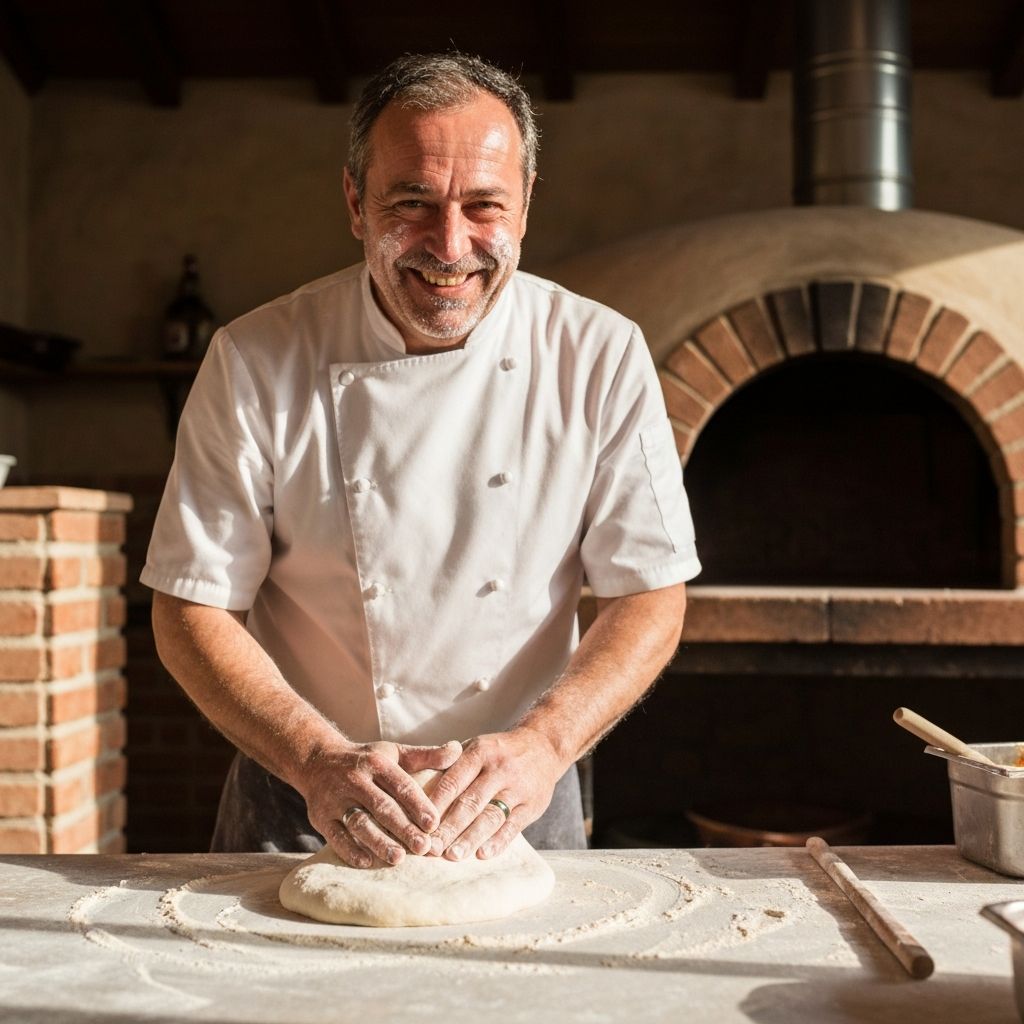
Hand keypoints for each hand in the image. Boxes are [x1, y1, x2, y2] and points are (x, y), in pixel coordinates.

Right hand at [297, 738, 460, 868]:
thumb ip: (426, 756)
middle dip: (403, 828)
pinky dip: (350, 850)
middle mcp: (354, 779)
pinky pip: (336, 836)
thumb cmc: (367, 761)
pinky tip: (367, 863)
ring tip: (398, 858)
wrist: (318, 762)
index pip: (400, 784)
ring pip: (359, 822)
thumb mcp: (394, 753)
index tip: (434, 824)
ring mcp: (335, 799)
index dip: (418, 804)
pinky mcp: (321, 817)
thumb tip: (457, 749)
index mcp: (376, 763)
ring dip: (378, 841)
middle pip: (381, 806)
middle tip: (423, 848)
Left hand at [427, 728, 565, 861]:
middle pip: (470, 802)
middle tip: (430, 848)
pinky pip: (513, 826)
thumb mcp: (477, 747)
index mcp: (480, 753)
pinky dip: (498, 841)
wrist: (544, 745)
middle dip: (448, 827)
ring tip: (453, 856)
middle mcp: (499, 769)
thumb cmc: (500, 752)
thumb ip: (451, 765)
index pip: (453, 781)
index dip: (435, 804)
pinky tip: (483, 854)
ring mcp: (517, 788)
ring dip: (470, 838)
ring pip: (491, 816)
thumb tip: (417, 789)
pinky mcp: (532, 805)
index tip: (417, 825)